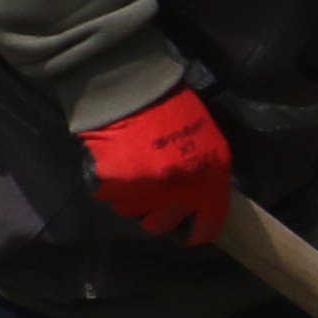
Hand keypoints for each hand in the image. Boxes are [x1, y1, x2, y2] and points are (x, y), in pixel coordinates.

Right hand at [80, 89, 234, 245]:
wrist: (130, 86)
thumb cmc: (174, 107)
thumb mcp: (209, 140)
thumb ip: (207, 176)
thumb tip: (199, 202)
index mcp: (208, 181)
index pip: (207, 227)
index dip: (198, 231)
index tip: (189, 228)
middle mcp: (176, 194)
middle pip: (161, 226)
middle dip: (157, 214)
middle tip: (154, 193)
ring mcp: (141, 193)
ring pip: (131, 212)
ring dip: (132, 197)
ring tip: (133, 166)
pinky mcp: (110, 186)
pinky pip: (108, 196)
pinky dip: (110, 184)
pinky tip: (116, 159)